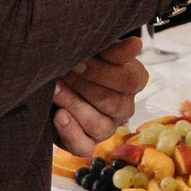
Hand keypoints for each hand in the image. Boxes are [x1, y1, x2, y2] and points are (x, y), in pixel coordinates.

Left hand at [52, 33, 146, 154]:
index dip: (103, 71)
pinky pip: (84, 147)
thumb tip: (136, 44)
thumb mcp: (96, 50)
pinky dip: (70, 132)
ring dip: (73, 105)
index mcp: (133, 82)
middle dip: (84, 85)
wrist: (54, 78)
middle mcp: (125, 107)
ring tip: (54, 90)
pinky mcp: (86, 144)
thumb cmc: (79, 61)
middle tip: (62, 71)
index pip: (131, 81)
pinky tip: (58, 116)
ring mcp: (107, 128)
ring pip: (99, 125)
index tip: (78, 60)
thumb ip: (114, 49)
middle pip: (114, 102)